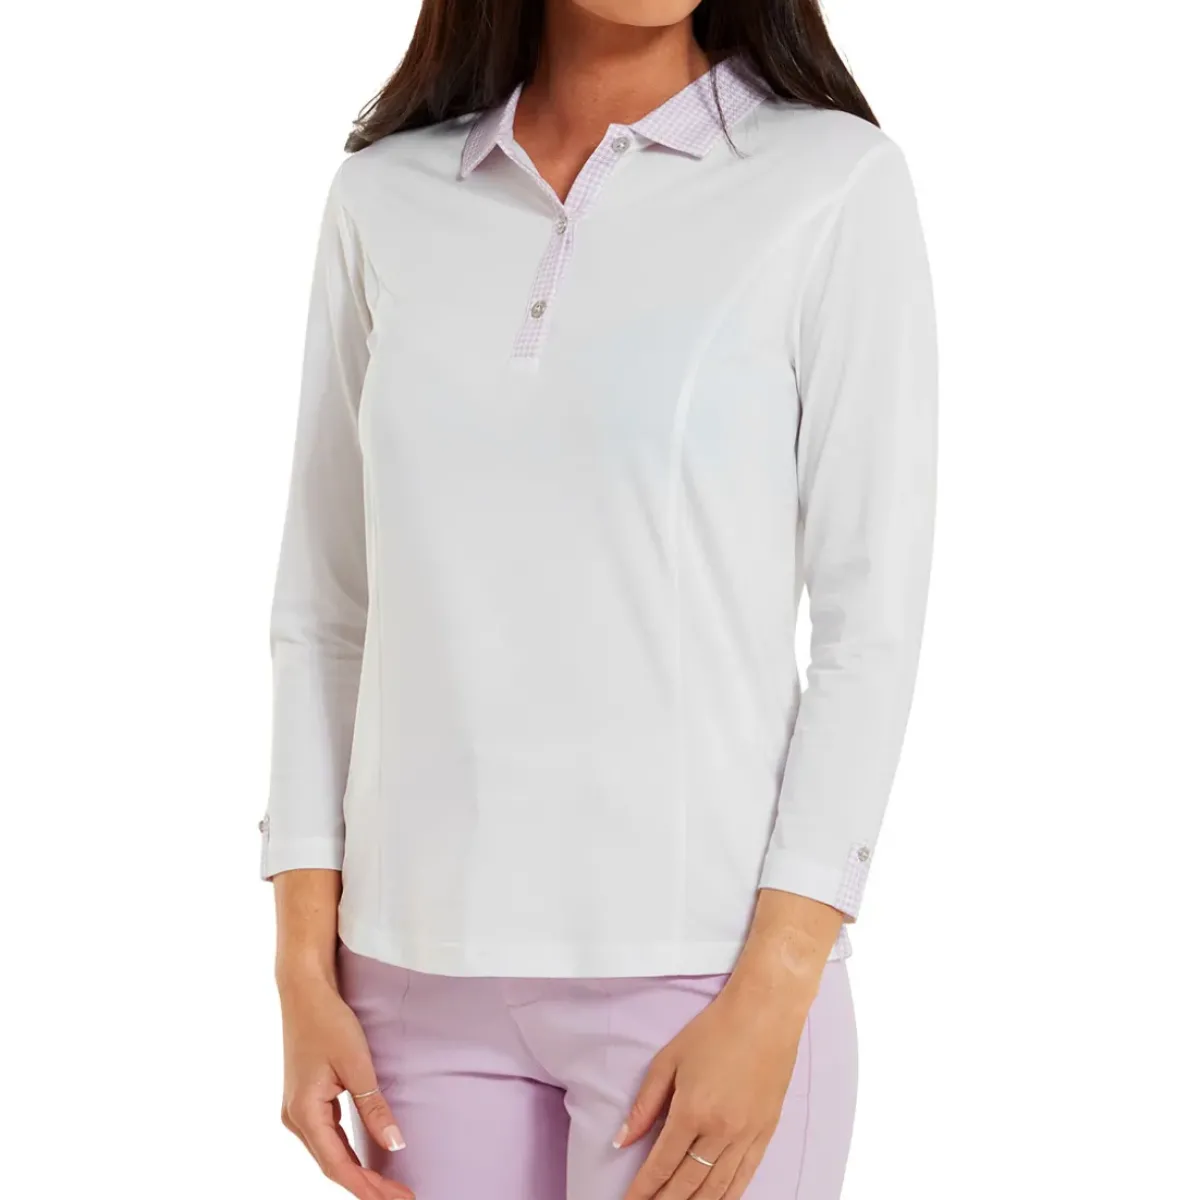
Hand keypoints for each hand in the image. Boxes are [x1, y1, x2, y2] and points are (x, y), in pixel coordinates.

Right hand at [278, 969, 412, 1199]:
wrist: (304, 991)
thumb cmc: (329, 1021)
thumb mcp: (356, 1064)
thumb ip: (374, 1107)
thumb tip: (395, 1146)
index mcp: (304, 1114)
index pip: (338, 1166)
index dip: (368, 1188)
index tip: (397, 1199)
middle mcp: (295, 1119)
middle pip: (333, 1164)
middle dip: (366, 1186)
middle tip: (402, 1197)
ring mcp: (298, 1110)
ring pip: (329, 1153)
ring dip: (358, 1171)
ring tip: (389, 1187)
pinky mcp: (305, 1100)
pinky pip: (328, 1136)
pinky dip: (348, 1151)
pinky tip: (367, 1160)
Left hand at [613, 974, 810, 1199]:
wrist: (765, 1014)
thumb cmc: (714, 1030)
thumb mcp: (669, 1059)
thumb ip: (644, 1104)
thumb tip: (621, 1140)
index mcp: (692, 1111)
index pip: (661, 1165)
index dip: (642, 1190)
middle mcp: (720, 1131)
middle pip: (687, 1184)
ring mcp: (746, 1136)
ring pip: (717, 1189)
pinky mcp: (766, 1134)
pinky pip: (745, 1178)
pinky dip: (727, 1197)